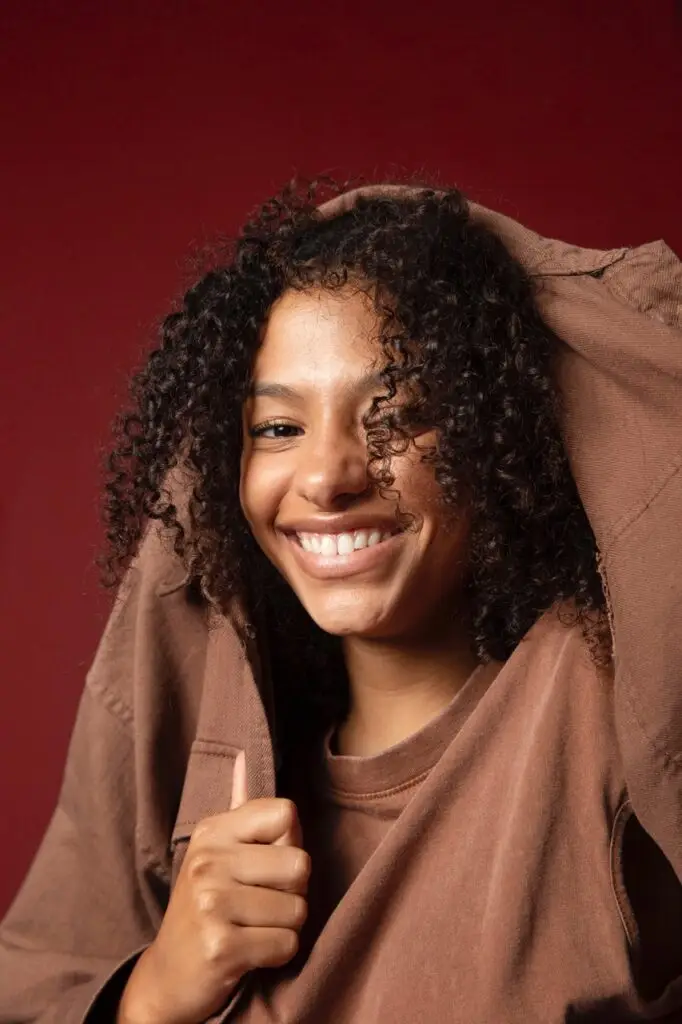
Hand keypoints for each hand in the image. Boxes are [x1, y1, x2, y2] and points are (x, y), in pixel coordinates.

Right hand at [117, 751, 308, 1023]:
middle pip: (301, 865)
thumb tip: (243, 755)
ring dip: (284, 928)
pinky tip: (248, 952)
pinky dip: (276, 955)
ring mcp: (211, 903)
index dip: (289, 845)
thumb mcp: (215, 852)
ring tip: (252, 929)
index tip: (265, 865)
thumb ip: (240, 809)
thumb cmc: (205, 907)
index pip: (287, 814)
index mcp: (212, 831)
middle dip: (292, 893)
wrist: (167, 976)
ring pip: (298, 910)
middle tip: (260, 905)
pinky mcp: (220, 946)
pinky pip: (286, 945)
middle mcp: (208, 861)